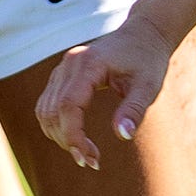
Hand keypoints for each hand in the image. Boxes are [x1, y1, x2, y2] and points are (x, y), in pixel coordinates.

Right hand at [37, 16, 176, 168]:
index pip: (69, 105)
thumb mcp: (149, 85)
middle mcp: (69, 65)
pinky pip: (49, 105)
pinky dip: (57, 125)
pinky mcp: (62, 76)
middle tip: (92, 161)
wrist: (144, 34)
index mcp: (89, 64)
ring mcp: (63, 69)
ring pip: (45, 110)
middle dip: (68, 140)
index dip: (73, 135)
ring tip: (86, 153)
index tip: (90, 158)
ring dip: (59, 136)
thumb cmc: (149, 59)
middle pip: (53, 111)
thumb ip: (135, 109)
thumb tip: (122, 135)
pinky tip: (76, 139)